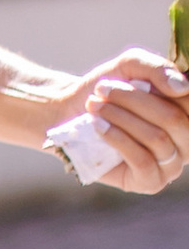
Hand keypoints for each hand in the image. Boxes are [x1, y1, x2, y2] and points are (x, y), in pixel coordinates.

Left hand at [64, 49, 188, 191]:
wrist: (70, 113)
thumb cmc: (108, 90)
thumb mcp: (130, 67)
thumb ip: (157, 68)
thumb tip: (182, 87)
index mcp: (188, 115)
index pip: (188, 102)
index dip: (161, 86)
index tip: (129, 76)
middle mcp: (187, 141)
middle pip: (174, 120)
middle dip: (132, 101)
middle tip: (102, 89)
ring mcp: (172, 164)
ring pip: (157, 139)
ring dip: (120, 117)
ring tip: (94, 105)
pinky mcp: (150, 182)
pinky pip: (143, 160)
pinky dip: (117, 139)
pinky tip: (98, 126)